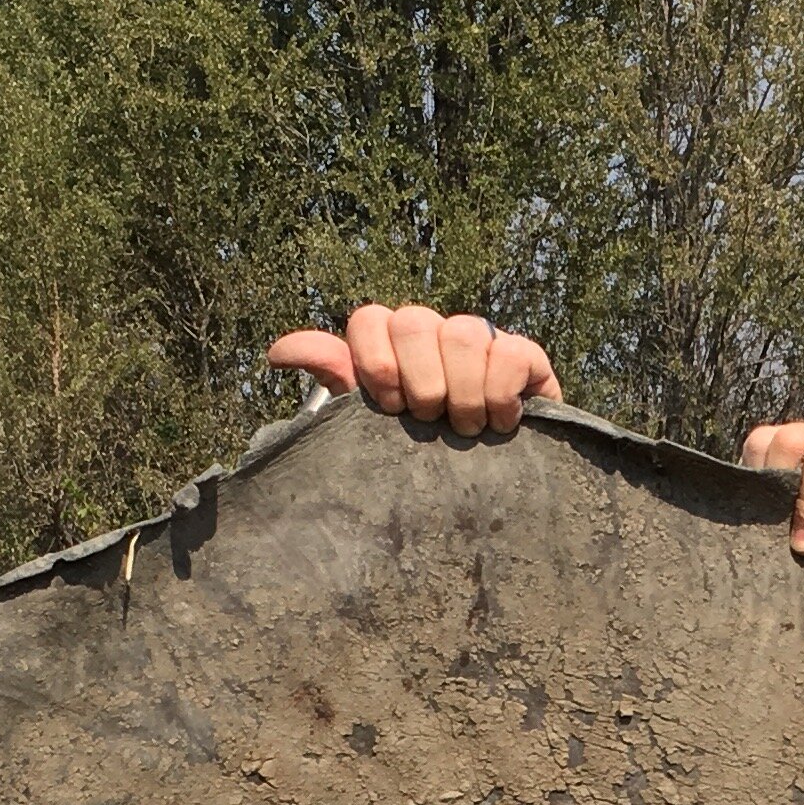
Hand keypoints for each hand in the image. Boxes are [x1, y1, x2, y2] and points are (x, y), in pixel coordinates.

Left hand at [268, 305, 560, 436]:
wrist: (493, 485)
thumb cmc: (422, 451)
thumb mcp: (370, 422)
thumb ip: (334, 380)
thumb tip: (278, 353)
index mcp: (392, 344)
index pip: (369, 319)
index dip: (376, 363)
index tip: (388, 407)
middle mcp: (434, 332)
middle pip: (415, 321)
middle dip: (419, 381)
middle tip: (428, 420)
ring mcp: (481, 339)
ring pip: (463, 334)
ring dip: (461, 394)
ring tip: (465, 429)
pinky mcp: (525, 356)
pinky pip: (509, 353)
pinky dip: (500, 394)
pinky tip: (500, 423)